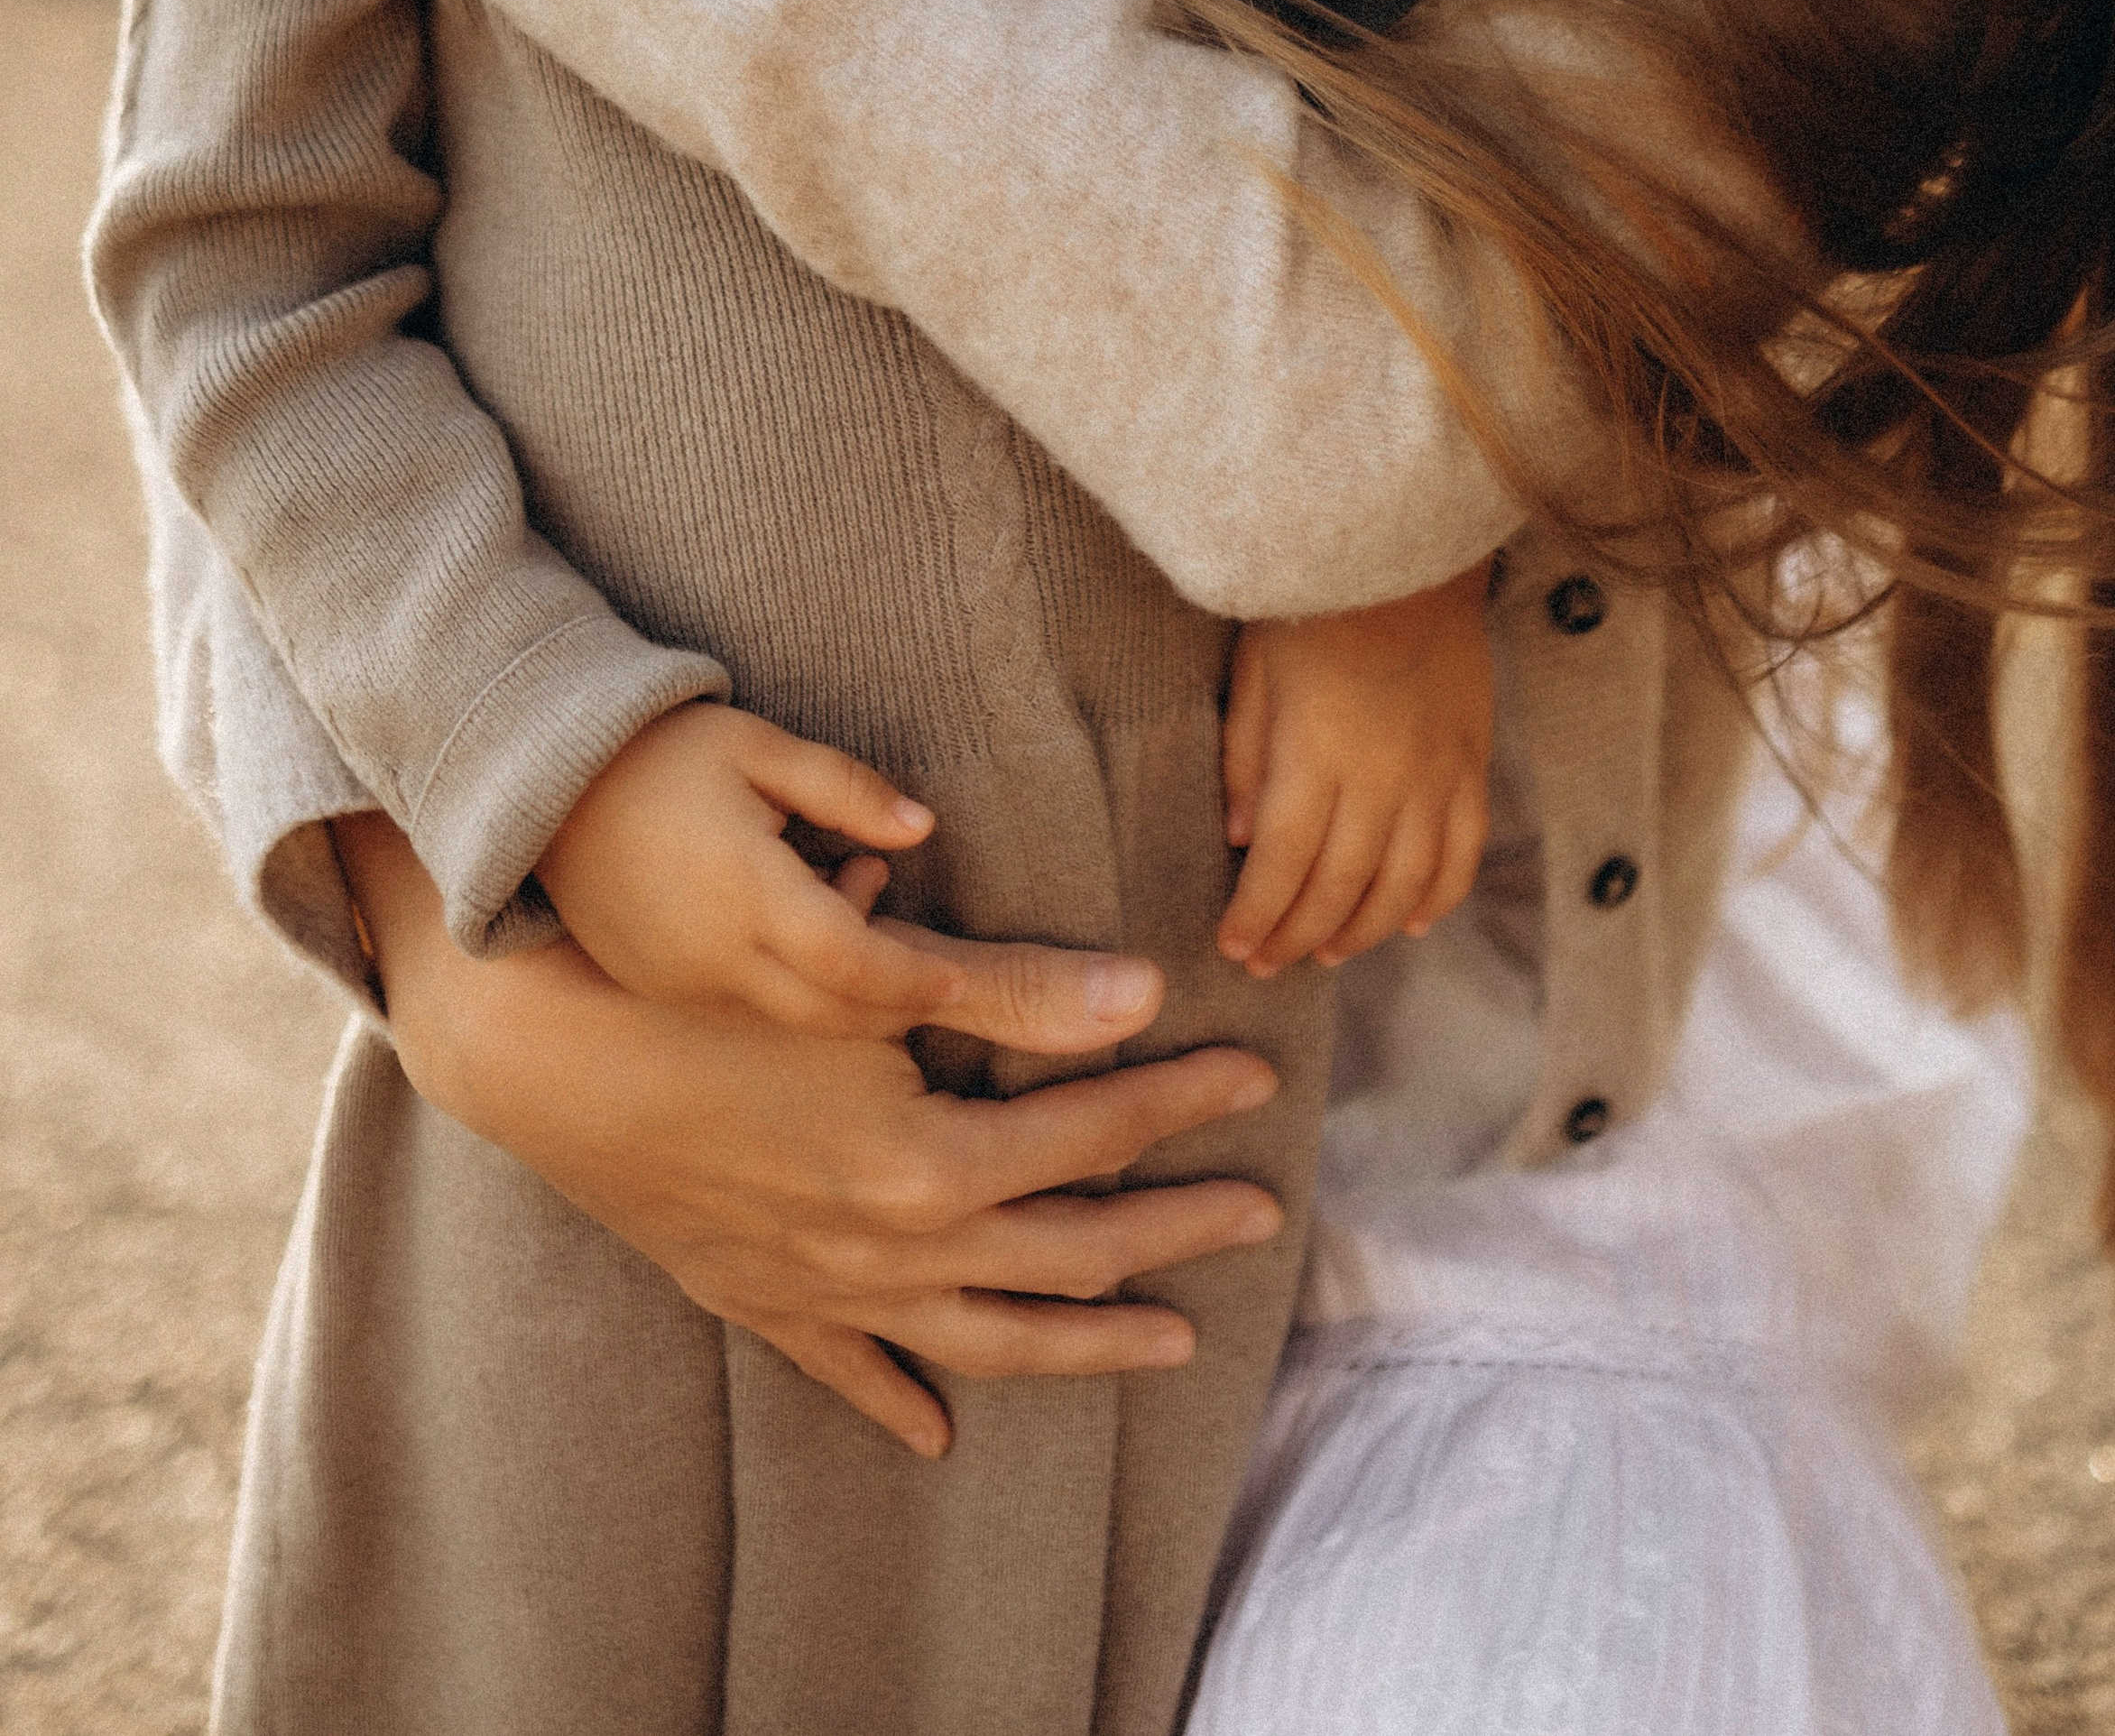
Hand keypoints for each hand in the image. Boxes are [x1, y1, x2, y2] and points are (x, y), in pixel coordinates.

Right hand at [338, 812, 1284, 1459]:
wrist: (552, 1051)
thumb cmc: (714, 989)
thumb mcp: (869, 979)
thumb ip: (1005, 989)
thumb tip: (1136, 987)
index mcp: (926, 1161)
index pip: (1093, 1131)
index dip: (1181, 1099)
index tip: (1255, 1076)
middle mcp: (893, 1245)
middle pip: (1071, 1247)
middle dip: (1178, 1226)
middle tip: (1263, 1209)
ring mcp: (829, 1290)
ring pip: (992, 1338)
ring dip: (1093, 1339)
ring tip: (1177, 1335)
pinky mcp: (762, 1302)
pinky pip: (852, 1372)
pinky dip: (902, 1401)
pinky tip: (944, 1432)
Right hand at [540, 701, 1006, 1035]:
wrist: (546, 783)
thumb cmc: (663, 752)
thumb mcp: (762, 748)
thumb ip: (847, 789)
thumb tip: (924, 828)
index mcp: (746, 892)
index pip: (852, 963)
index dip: (913, 978)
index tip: (958, 979)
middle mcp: (711, 953)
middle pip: (829, 1012)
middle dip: (892, 1007)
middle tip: (937, 978)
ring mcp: (678, 979)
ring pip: (787, 1017)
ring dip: (841, 995)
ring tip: (852, 902)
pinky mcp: (655, 986)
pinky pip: (741, 1007)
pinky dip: (788, 989)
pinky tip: (798, 927)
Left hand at [1216, 561, 1493, 975]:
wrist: (1409, 549)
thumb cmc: (1314, 602)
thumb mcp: (1256, 669)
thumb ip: (1246, 757)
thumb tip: (1241, 839)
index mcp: (1316, 750)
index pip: (1283, 861)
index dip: (1257, 914)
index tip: (1231, 945)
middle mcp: (1381, 774)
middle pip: (1340, 885)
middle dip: (1297, 936)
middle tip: (1267, 965)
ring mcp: (1436, 773)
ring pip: (1404, 883)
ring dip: (1363, 931)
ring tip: (1325, 954)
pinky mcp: (1472, 761)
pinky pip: (1464, 850)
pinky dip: (1439, 897)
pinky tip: (1410, 924)